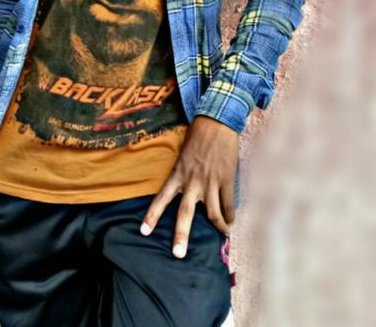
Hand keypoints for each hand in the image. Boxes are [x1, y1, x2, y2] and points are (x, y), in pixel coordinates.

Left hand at [139, 115, 238, 258]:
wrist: (217, 120)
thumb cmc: (199, 135)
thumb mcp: (184, 154)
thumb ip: (185, 174)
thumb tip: (187, 191)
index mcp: (178, 173)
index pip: (161, 198)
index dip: (152, 216)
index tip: (144, 232)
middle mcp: (192, 181)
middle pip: (184, 214)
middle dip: (181, 235)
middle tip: (178, 254)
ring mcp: (210, 181)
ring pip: (212, 214)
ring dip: (218, 228)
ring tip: (222, 235)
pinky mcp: (226, 179)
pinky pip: (228, 204)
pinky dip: (230, 215)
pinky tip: (231, 221)